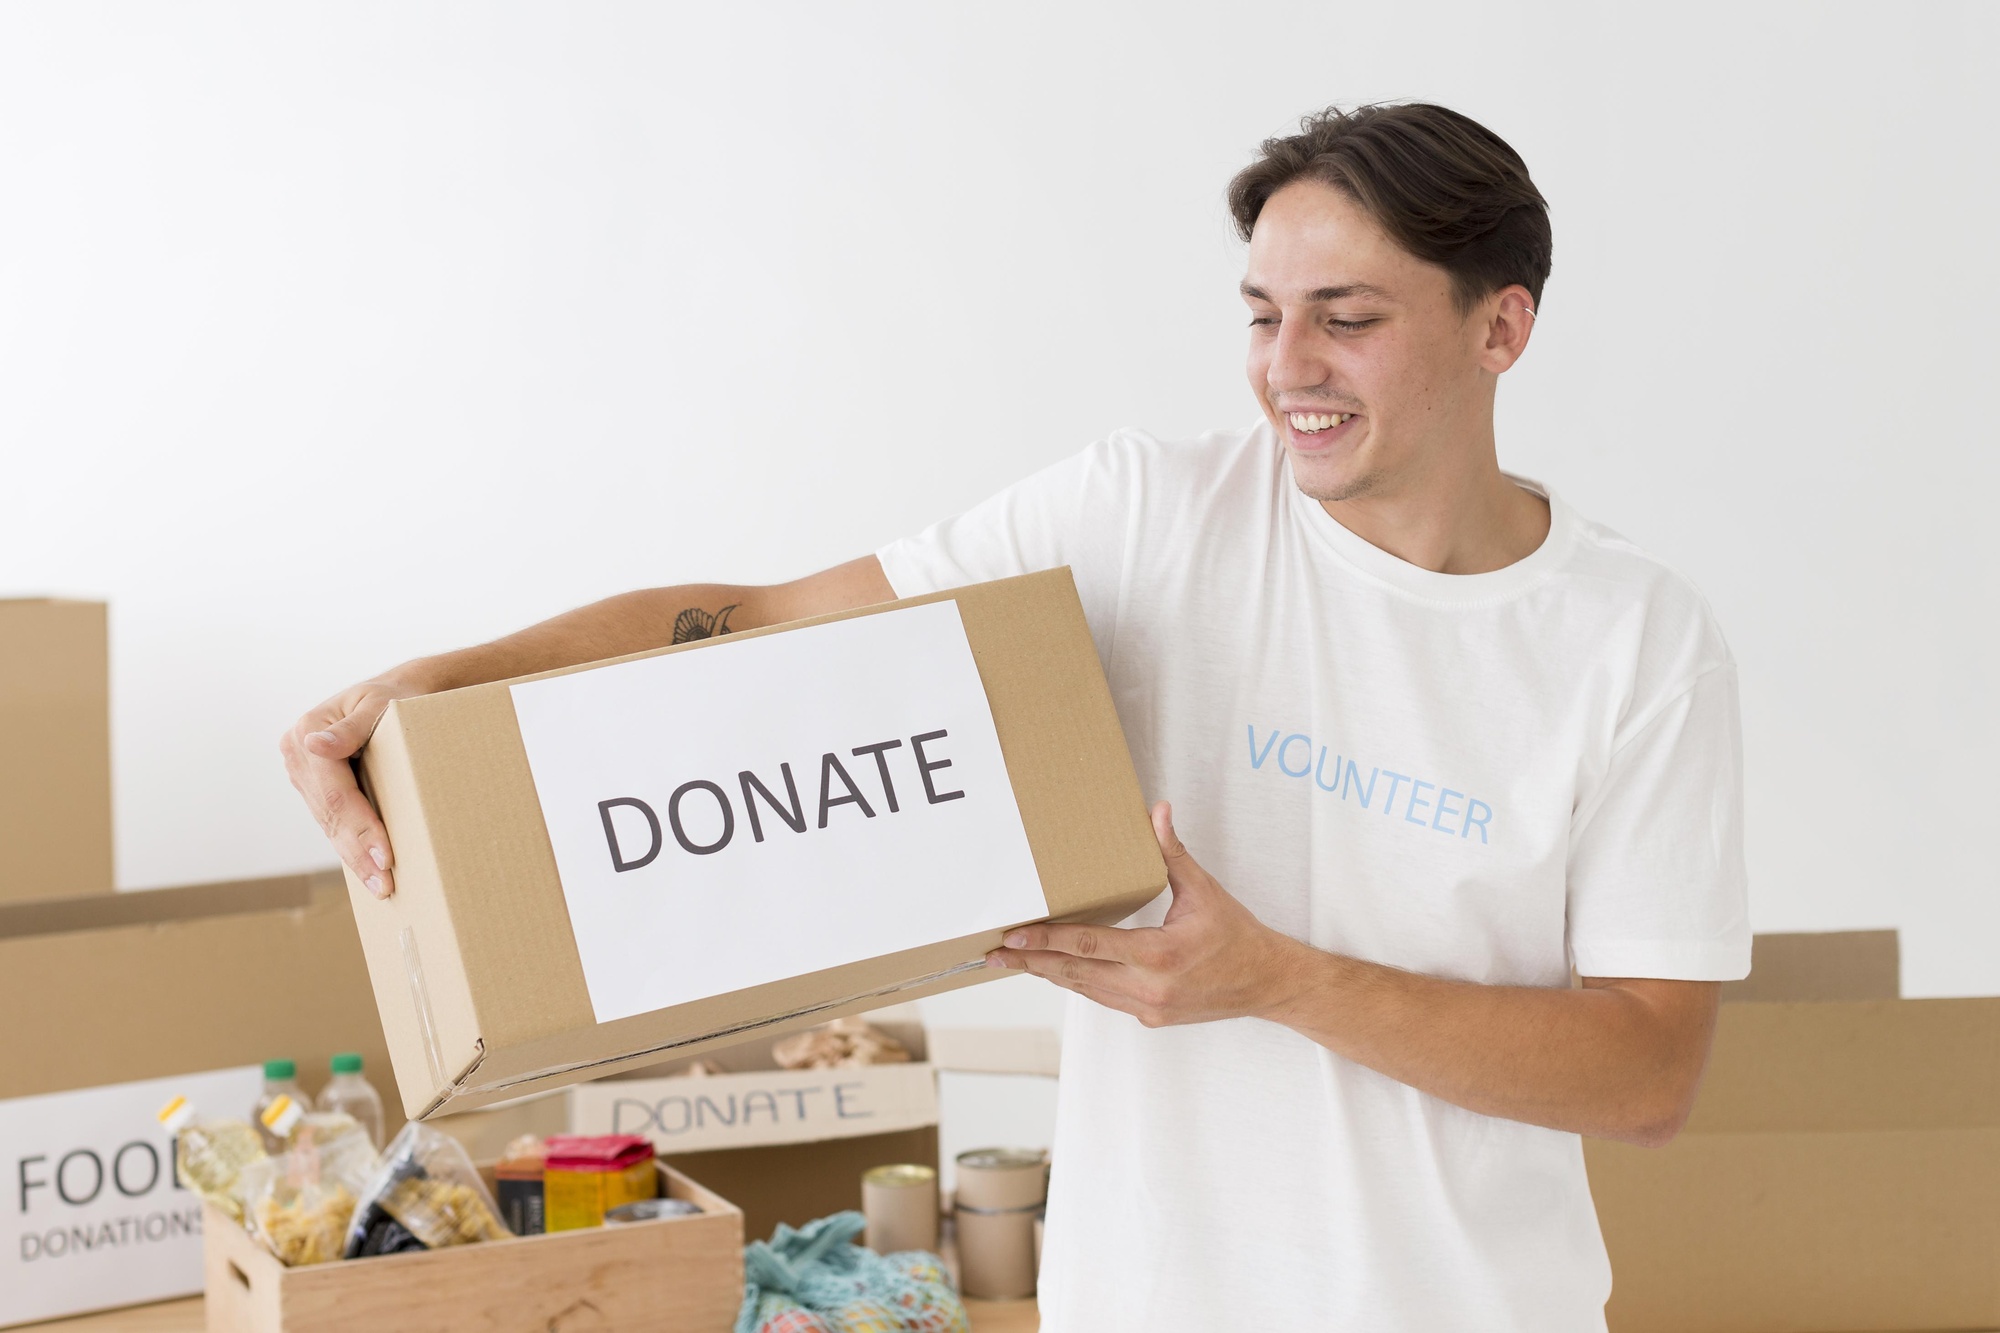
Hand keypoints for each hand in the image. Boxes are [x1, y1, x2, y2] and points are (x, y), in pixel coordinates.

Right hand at [279, 676, 423, 897]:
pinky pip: (333, 822)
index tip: (385, 856)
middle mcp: (298, 755)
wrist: (398, 693)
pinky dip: (350, 847)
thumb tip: (314, 746)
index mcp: (308, 732)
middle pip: (331, 814)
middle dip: (359, 853)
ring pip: (329, 824)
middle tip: (385, 886)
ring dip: (354, 858)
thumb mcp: (380, 703)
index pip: (336, 792)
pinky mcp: (316, 787)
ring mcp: (304, 774)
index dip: (360, 827)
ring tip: (381, 887)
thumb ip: (350, 728)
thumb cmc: (396, 696)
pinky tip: (367, 871)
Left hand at [984, 801, 1307, 1026]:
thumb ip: (1172, 852)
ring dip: (1050, 974)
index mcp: (1160, 954)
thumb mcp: (1204, 890)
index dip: (1046, 942)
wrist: (1268, 983)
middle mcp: (1150, 988)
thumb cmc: (1237, 935)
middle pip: (1075, 974)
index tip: (1013, 938)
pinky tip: (1057, 970)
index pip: (1090, 946)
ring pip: (1085, 990)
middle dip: (1031, 963)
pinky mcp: (1150, 1018)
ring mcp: (1148, 1008)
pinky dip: (1078, 982)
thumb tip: (1157, 811)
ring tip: (1013, 963)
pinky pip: (1103, 997)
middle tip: (993, 955)